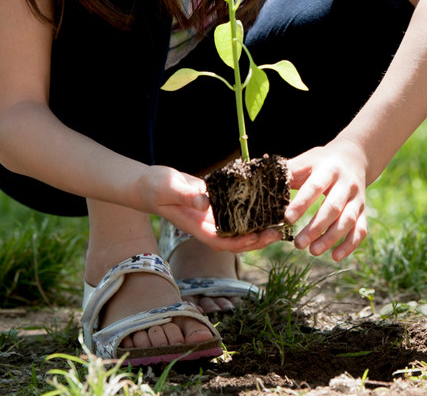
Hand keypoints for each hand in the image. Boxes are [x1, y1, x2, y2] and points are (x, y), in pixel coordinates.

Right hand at [139, 164, 283, 252]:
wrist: (148, 183)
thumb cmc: (154, 186)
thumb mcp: (168, 188)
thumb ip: (186, 194)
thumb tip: (206, 202)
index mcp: (195, 226)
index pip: (221, 242)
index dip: (240, 244)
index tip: (257, 238)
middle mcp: (206, 224)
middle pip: (235, 239)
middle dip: (256, 239)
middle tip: (278, 231)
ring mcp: (211, 215)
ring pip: (238, 227)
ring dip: (258, 226)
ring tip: (279, 220)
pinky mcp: (215, 203)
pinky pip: (235, 210)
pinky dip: (250, 209)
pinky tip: (265, 201)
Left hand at [285, 139, 370, 260]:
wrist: (353, 157)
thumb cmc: (320, 163)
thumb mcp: (306, 161)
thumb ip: (288, 172)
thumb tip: (259, 182)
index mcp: (329, 169)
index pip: (315, 186)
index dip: (302, 203)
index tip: (287, 219)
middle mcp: (346, 184)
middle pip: (333, 208)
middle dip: (315, 227)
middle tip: (297, 244)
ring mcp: (357, 198)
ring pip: (348, 221)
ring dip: (331, 238)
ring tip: (312, 251)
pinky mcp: (363, 211)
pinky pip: (361, 230)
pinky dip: (350, 245)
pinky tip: (335, 257)